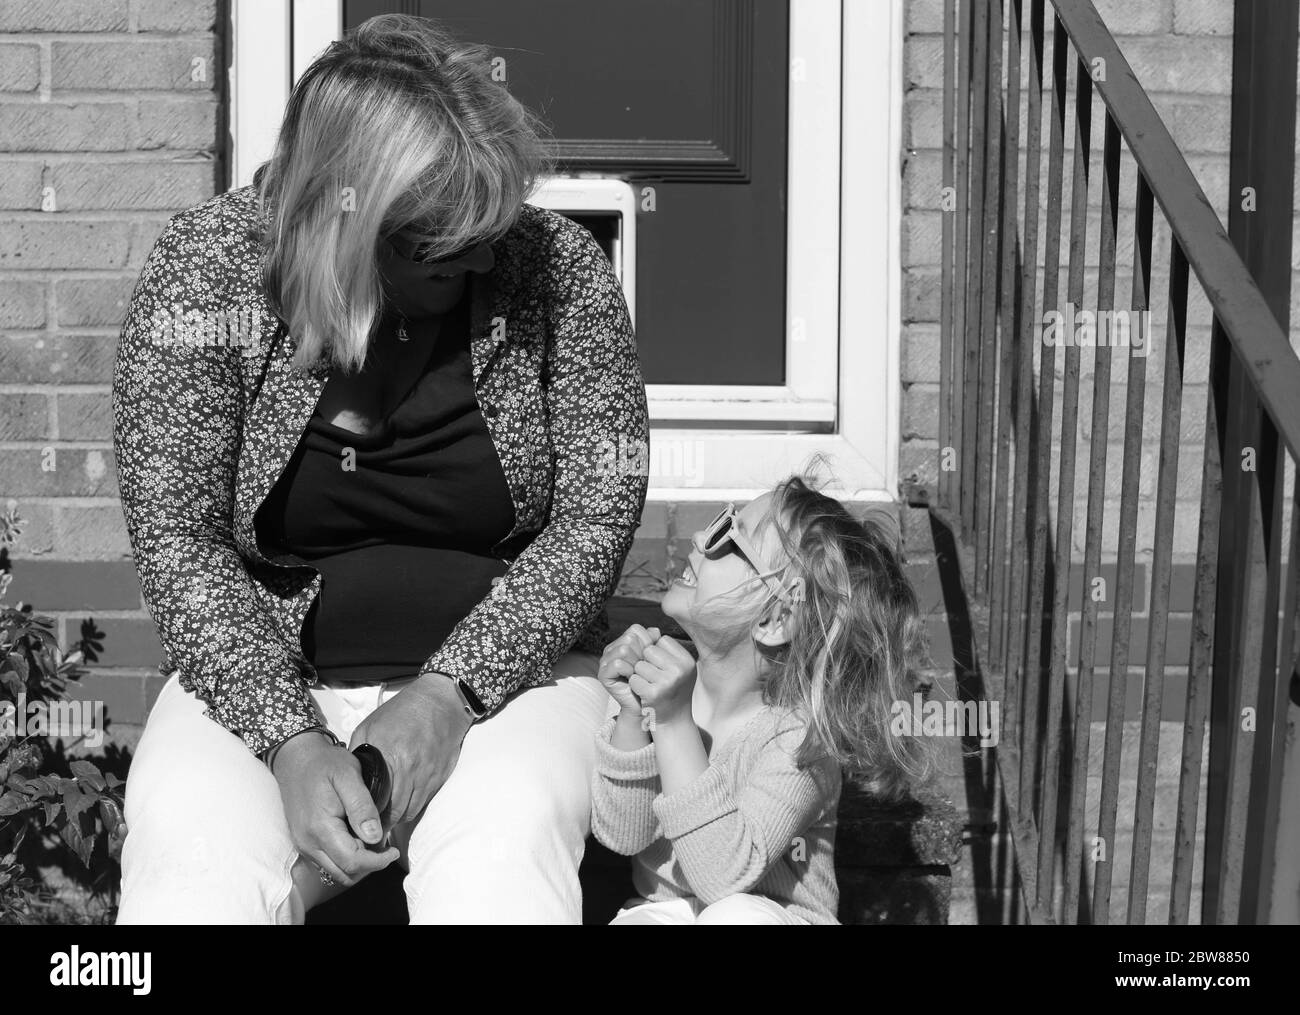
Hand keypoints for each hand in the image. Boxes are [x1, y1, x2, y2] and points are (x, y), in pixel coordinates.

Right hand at [272, 731, 400, 888]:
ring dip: (357, 862)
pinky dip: (345, 857)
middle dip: (369, 865)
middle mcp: (308, 842)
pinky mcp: (304, 841)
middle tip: (386, 846)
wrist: (296, 758)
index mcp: (320, 828)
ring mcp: (304, 844)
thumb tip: (375, 837)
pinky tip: (356, 837)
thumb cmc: (325, 763)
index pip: (352, 862)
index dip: (378, 862)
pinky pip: (327, 861)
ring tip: (372, 839)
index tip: (394, 851)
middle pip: (344, 873)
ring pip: (335, 871)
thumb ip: (362, 807)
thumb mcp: (349, 775)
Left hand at [347, 672, 473, 827]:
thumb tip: (349, 778)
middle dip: (380, 823)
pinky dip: (411, 808)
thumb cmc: (402, 712)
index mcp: (388, 755)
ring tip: (385, 820)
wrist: (440, 702)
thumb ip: (358, 754)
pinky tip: (402, 806)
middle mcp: (409, 768)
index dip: (366, 814)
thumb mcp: (370, 727)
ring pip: (409, 812)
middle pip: (393, 811)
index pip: (374, 798)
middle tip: (370, 828)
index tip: (358, 820)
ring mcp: (426, 775)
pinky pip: (422, 803)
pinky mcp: (438, 777)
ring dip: (396, 818)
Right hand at [597, 624, 660, 712]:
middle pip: (630, 638)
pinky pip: (618, 664)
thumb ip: (653, 642)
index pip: (636, 629)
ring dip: (635, 663)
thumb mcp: (652, 658)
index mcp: (622, 641)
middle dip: (641, 654)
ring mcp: (605, 661)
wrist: (644, 702)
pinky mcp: (603, 674)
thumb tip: (655, 631)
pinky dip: (629, 671)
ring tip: (638, 673)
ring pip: (624, 650)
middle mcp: (611, 649)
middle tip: (643, 667)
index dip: (648, 641)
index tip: (651, 656)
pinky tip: (632, 678)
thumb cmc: (649, 679)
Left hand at [628, 635, 696, 728]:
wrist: (674, 720)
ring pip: (639, 665)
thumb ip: (667, 649)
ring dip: (640, 674)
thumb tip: (650, 630)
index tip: (662, 666)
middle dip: (646, 661)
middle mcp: (680, 670)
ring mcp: (667, 682)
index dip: (657, 652)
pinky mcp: (652, 693)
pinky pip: (633, 679)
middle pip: (649, 650)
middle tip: (654, 676)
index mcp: (688, 661)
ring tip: (650, 684)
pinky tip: (645, 692)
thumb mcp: (678, 668)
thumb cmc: (674, 689)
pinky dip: (635, 685)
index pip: (662, 641)